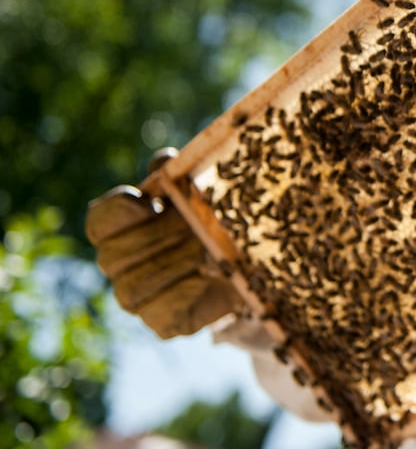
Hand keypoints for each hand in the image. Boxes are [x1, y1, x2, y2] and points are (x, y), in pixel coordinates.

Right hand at [86, 150, 241, 337]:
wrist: (246, 268)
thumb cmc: (210, 220)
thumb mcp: (196, 190)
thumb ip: (177, 172)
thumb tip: (165, 162)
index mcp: (119, 229)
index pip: (99, 222)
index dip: (119, 212)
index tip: (150, 201)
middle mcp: (118, 265)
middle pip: (117, 254)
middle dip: (161, 236)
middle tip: (196, 225)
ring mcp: (136, 298)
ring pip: (138, 283)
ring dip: (179, 261)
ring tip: (211, 248)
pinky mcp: (163, 323)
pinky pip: (164, 310)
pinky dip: (190, 291)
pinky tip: (212, 276)